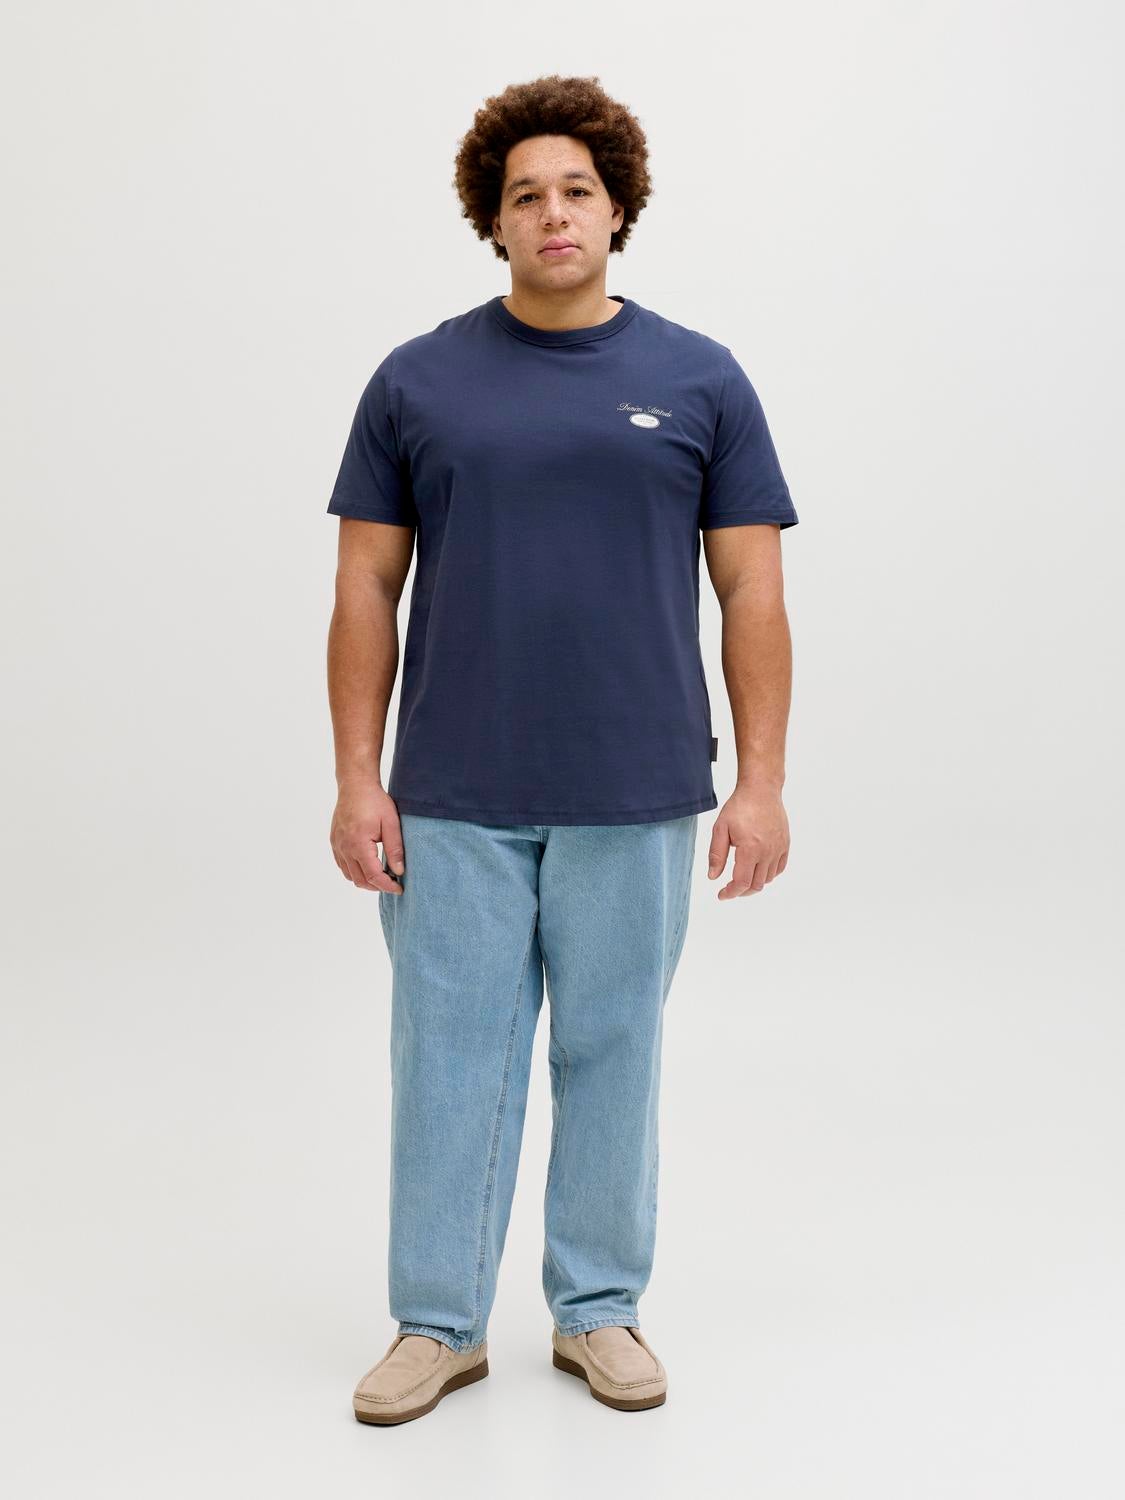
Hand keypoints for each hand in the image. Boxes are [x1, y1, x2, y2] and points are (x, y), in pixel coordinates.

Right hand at [330, 779, 405, 892]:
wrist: (355, 785)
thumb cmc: (375, 801)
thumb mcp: (391, 823)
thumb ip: (395, 849)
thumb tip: (399, 871)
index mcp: (359, 844)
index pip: (373, 876)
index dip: (387, 886)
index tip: (399, 888)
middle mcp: (345, 848)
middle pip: (360, 880)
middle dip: (378, 886)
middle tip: (393, 883)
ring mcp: (337, 846)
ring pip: (350, 876)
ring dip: (366, 881)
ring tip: (382, 876)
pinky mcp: (334, 842)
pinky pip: (343, 866)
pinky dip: (355, 872)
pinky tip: (368, 866)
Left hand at [707, 783, 789, 899]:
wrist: (761, 790)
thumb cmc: (739, 807)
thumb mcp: (720, 828)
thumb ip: (716, 855)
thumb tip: (713, 877)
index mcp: (750, 849)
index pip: (742, 882)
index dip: (730, 893)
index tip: (721, 895)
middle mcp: (767, 851)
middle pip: (756, 885)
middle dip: (741, 891)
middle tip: (729, 889)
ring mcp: (779, 848)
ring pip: (768, 879)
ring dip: (754, 883)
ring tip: (742, 878)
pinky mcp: (785, 844)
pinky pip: (779, 868)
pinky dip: (769, 875)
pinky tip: (757, 870)